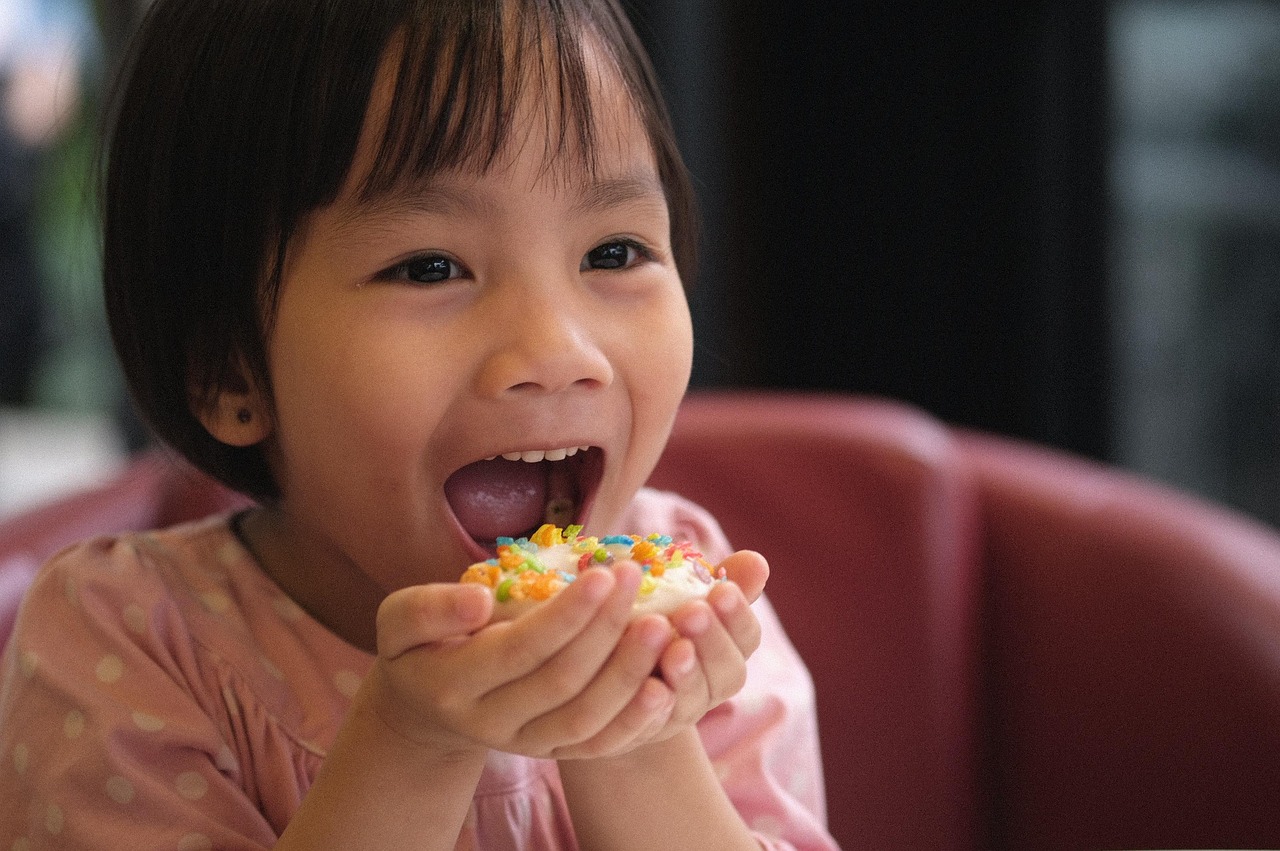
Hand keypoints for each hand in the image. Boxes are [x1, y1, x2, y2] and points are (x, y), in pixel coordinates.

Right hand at [362, 562, 680, 760]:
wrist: (427, 705)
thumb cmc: (420, 644)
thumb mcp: (400, 619)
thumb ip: (430, 608)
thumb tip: (479, 599)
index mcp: (453, 684)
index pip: (520, 649)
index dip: (566, 614)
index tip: (604, 573)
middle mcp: (490, 723)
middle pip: (561, 681)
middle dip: (606, 630)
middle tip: (638, 582)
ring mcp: (525, 743)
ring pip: (586, 719)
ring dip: (629, 674)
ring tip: (663, 627)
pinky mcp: (552, 752)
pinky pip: (599, 745)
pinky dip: (635, 719)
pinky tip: (665, 683)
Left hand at [642, 550, 768, 740]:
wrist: (610, 674)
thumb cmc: (655, 619)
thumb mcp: (685, 596)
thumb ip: (722, 581)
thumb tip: (756, 561)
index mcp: (727, 650)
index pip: (747, 636)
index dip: (737, 616)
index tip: (722, 590)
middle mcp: (710, 686)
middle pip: (728, 673)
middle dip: (712, 641)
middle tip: (692, 612)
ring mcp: (680, 713)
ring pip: (693, 701)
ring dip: (687, 674)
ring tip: (673, 648)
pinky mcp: (645, 732)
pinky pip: (654, 725)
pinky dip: (655, 707)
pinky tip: (648, 686)